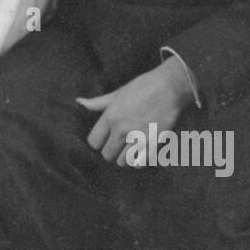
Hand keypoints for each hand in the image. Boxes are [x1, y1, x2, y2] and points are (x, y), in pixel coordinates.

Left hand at [76, 58, 194, 164]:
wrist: (170, 87)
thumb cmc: (143, 86)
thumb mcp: (117, 93)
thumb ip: (97, 103)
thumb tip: (78, 102)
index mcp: (111, 117)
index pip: (93, 142)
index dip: (98, 142)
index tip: (105, 139)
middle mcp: (122, 130)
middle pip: (107, 155)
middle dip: (111, 152)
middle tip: (119, 145)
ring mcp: (138, 138)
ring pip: (123, 162)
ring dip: (125, 157)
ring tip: (131, 149)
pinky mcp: (154, 144)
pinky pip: (140, 163)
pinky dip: (140, 161)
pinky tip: (142, 152)